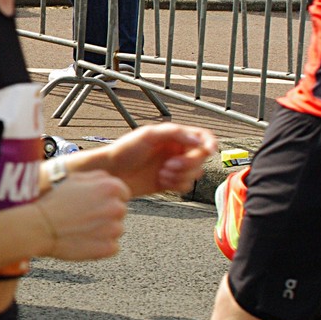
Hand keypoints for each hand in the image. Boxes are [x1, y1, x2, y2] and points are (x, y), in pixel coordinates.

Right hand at [36, 171, 129, 260]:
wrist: (41, 227)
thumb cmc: (55, 201)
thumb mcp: (75, 179)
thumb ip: (98, 177)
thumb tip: (110, 181)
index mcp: (111, 187)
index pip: (122, 193)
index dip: (107, 198)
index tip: (92, 204)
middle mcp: (118, 207)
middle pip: (120, 211)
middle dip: (106, 214)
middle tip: (84, 216)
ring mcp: (115, 229)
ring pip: (116, 229)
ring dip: (103, 230)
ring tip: (81, 228)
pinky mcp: (109, 248)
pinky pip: (111, 246)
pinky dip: (100, 245)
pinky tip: (83, 240)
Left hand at [98, 123, 216, 196]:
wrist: (111, 173)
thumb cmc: (125, 150)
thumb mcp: (148, 135)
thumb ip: (174, 133)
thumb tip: (197, 140)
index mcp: (174, 136)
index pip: (202, 137)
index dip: (209, 143)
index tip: (208, 151)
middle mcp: (176, 151)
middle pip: (201, 158)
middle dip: (188, 164)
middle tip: (169, 166)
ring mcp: (174, 167)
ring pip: (195, 174)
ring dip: (181, 176)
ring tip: (162, 174)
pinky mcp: (170, 182)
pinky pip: (186, 186)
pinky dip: (177, 185)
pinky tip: (161, 182)